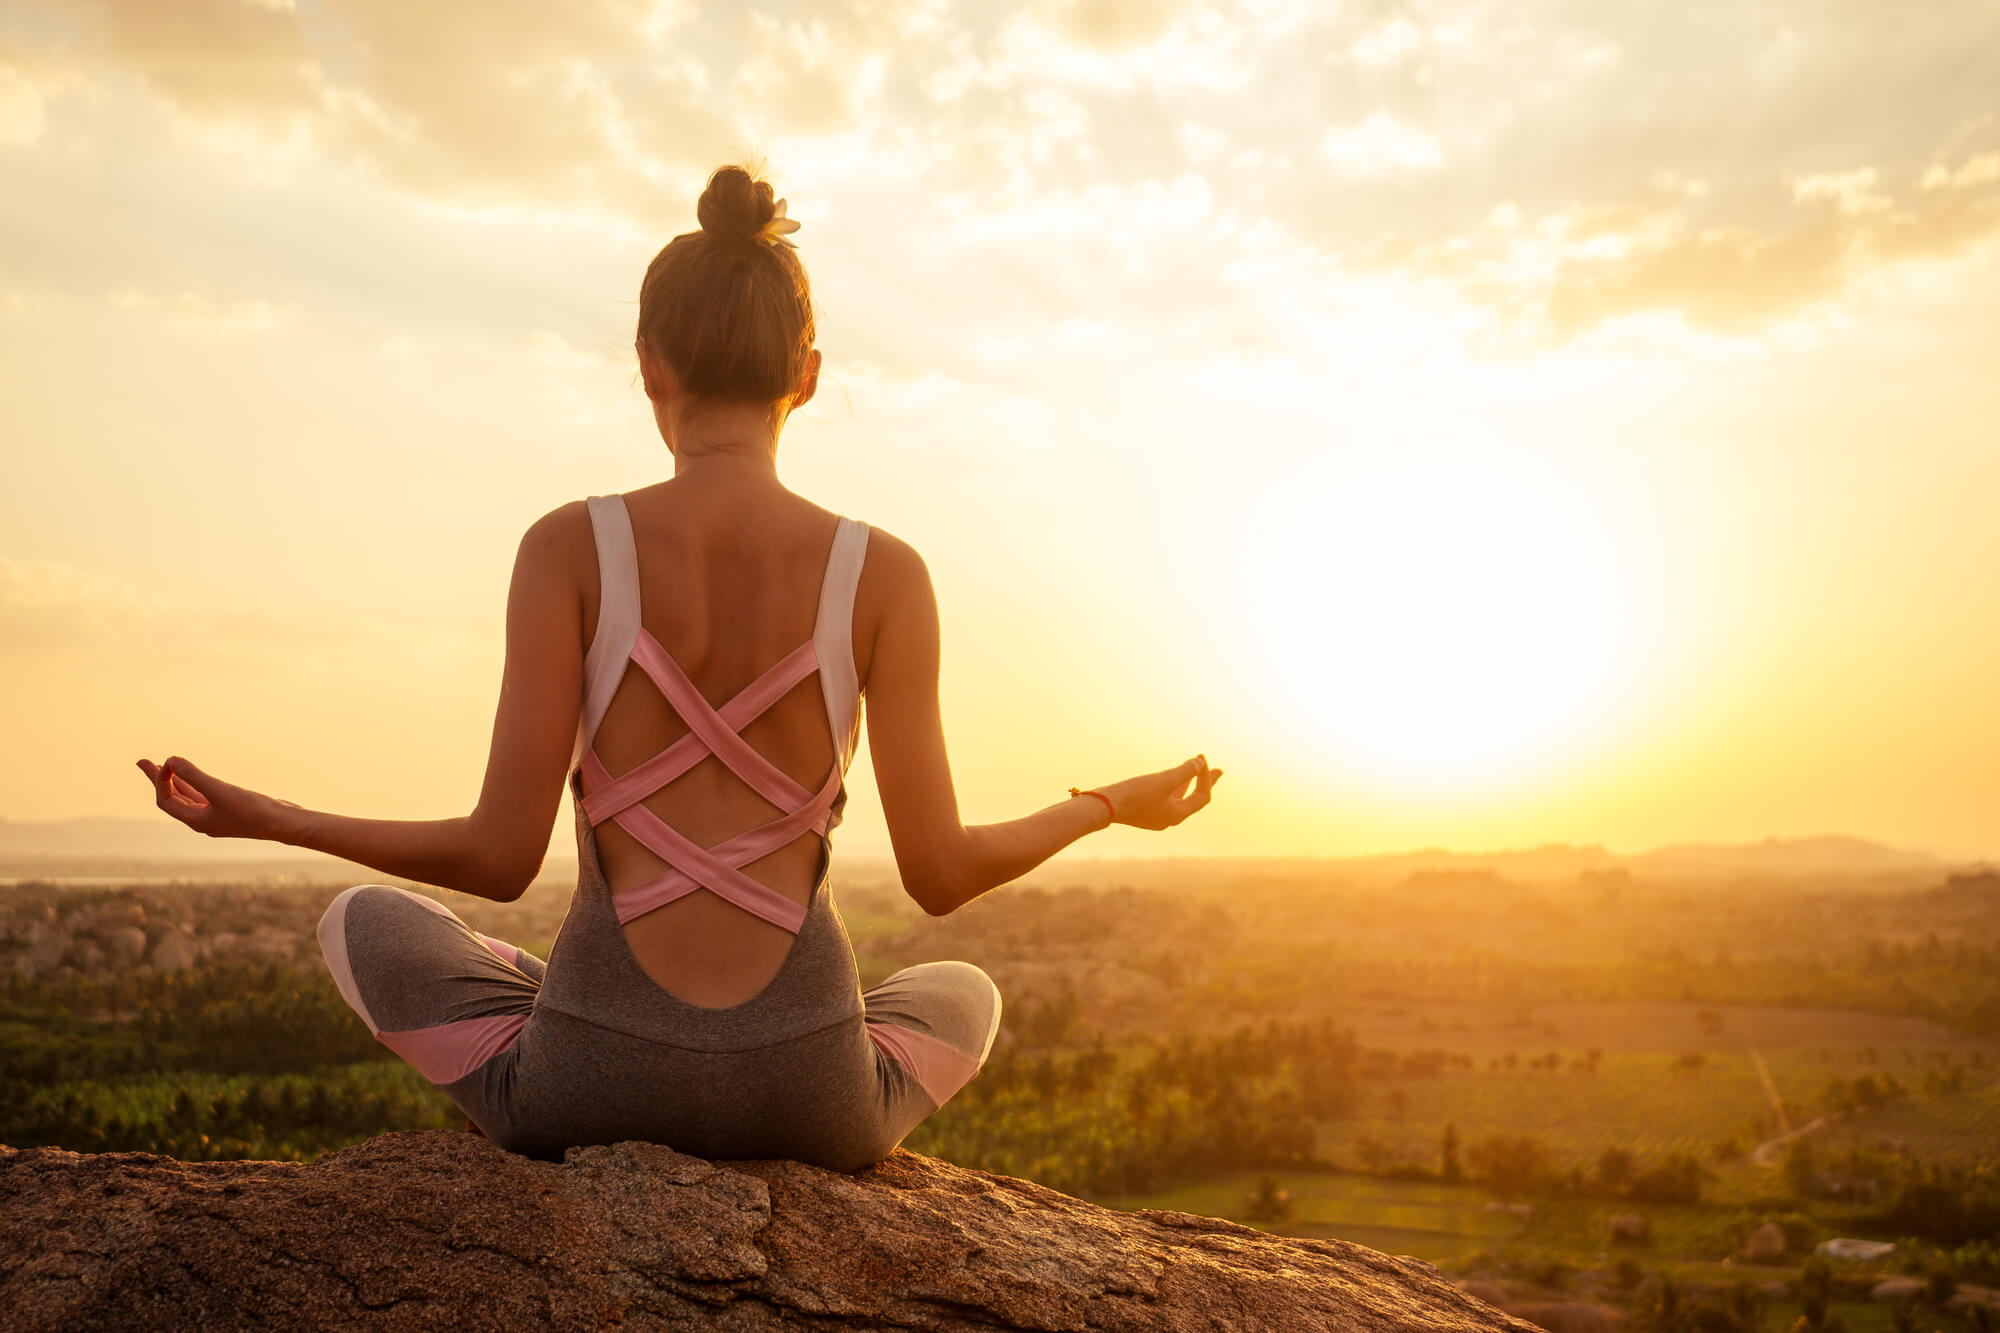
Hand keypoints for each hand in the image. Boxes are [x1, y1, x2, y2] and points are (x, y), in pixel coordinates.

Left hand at [135, 756, 297, 841]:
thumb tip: (170, 760)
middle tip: (141, 761)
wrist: (284, 823)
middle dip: (158, 779)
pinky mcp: (230, 808)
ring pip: (189, 795)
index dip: (161, 781)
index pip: (166, 801)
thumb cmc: (252, 811)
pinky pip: (205, 794)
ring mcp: (216, 815)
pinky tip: (193, 774)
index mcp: (196, 821)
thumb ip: (194, 775)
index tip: (168, 762)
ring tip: (164, 764)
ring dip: (176, 779)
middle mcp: (203, 820)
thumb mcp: (220, 791)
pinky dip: (195, 782)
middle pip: (173, 798)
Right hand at [1095, 754, 1222, 830]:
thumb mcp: (1164, 779)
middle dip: (1205, 782)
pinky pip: (1167, 797)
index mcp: (1178, 815)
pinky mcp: (1145, 811)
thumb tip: (1200, 761)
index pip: (1201, 796)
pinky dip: (1175, 785)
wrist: (1104, 806)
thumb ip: (1185, 770)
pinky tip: (1172, 776)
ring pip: (1180, 797)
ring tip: (1197, 769)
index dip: (1206, 777)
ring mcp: (1157, 816)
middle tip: (1220, 770)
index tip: (1201, 757)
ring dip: (1190, 781)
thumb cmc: (1135, 793)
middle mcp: (1170, 819)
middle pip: (1194, 798)